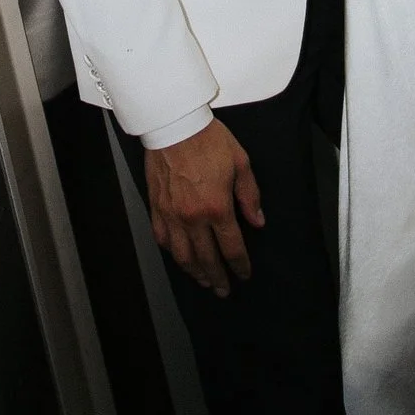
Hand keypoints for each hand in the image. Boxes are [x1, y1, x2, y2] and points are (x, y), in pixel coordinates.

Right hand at [145, 116, 263, 293]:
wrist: (175, 125)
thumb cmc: (207, 140)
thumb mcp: (241, 163)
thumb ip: (250, 196)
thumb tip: (257, 220)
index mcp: (217, 208)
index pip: (231, 248)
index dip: (239, 265)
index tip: (244, 274)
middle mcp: (193, 217)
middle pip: (207, 259)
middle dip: (217, 278)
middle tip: (223, 289)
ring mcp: (172, 215)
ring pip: (183, 255)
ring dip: (194, 272)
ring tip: (203, 281)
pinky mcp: (157, 208)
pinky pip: (163, 239)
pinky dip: (173, 253)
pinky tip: (180, 258)